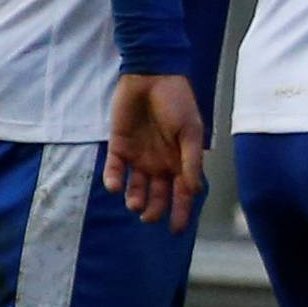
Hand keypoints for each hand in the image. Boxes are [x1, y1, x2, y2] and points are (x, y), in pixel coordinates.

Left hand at [104, 74, 205, 233]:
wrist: (151, 76)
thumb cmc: (177, 102)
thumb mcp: (190, 131)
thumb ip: (191, 161)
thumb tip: (193, 191)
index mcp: (180, 160)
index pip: (182, 193)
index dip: (180, 212)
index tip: (176, 230)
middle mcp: (160, 162)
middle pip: (158, 195)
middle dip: (155, 209)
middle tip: (148, 217)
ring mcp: (139, 155)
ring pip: (136, 187)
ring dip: (135, 198)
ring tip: (135, 204)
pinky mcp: (119, 146)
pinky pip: (115, 169)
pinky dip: (114, 180)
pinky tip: (115, 186)